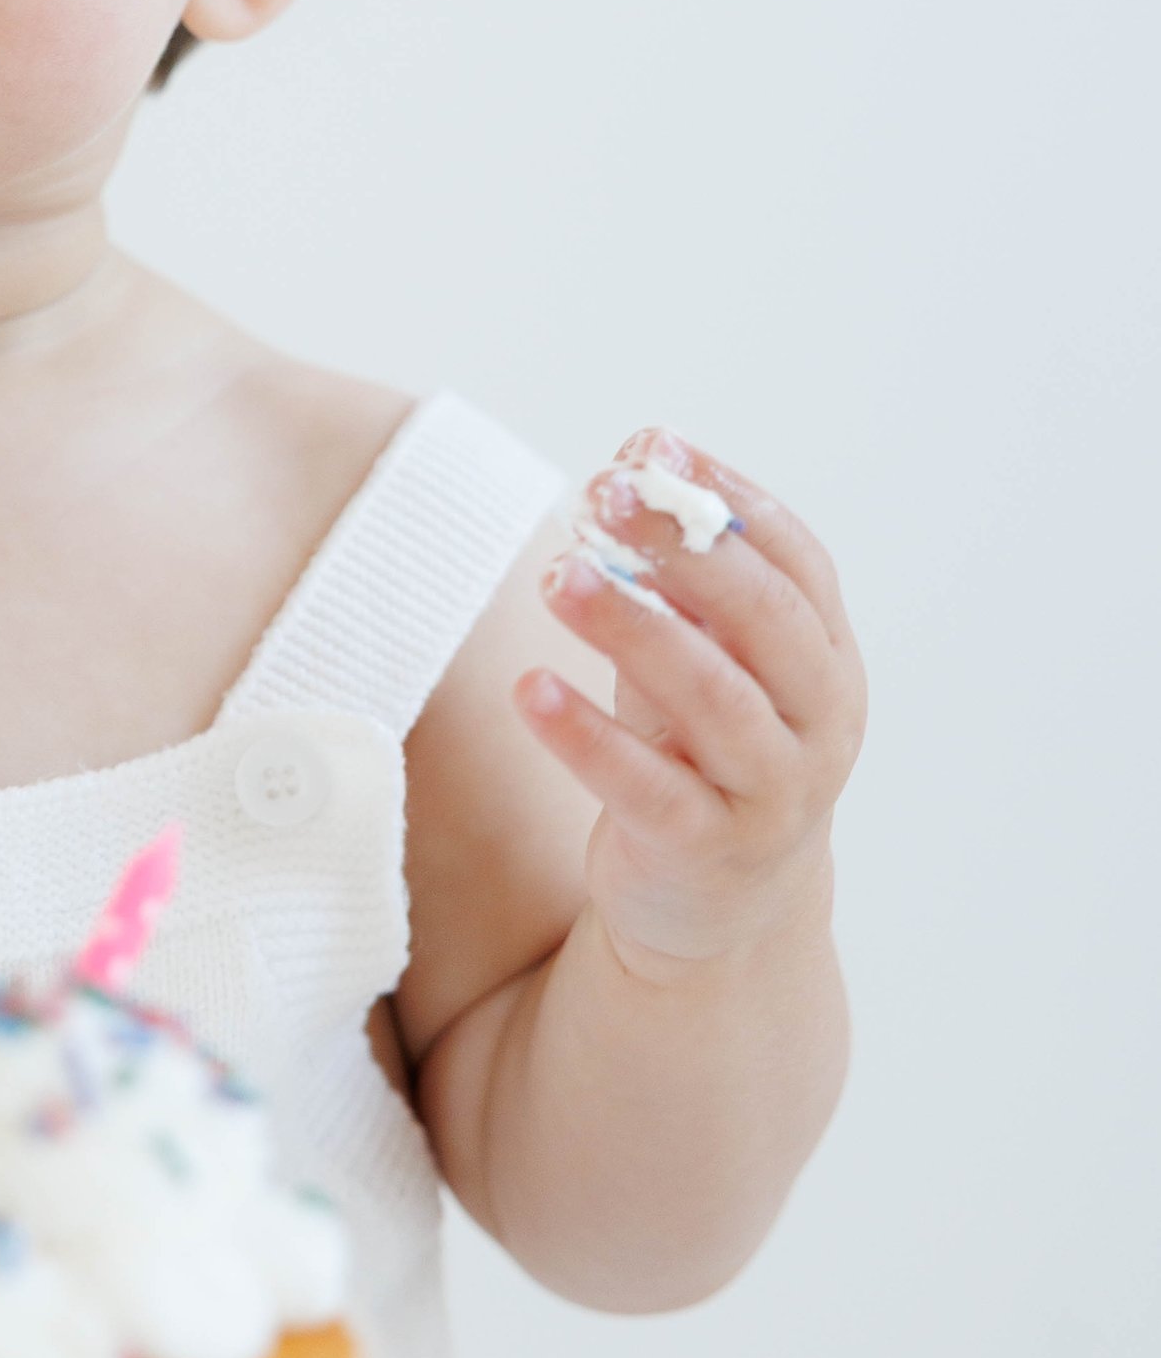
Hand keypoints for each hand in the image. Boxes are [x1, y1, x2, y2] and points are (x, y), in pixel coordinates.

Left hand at [514, 431, 865, 967]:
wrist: (719, 912)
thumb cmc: (702, 755)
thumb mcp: (703, 661)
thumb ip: (678, 577)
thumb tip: (639, 457)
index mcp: (826, 660)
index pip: (798, 562)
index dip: (730, 500)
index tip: (654, 445)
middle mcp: (819, 724)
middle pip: (764, 619)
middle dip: (682, 548)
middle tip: (599, 495)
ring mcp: (773, 793)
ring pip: (711, 696)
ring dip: (631, 627)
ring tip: (556, 576)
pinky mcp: (708, 850)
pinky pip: (647, 787)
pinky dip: (588, 736)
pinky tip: (532, 690)